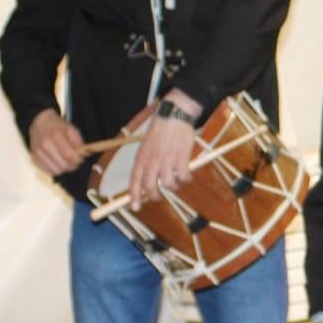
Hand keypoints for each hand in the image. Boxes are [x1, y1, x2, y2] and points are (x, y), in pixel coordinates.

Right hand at [26, 109, 85, 175]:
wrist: (39, 123)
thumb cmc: (57, 127)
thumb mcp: (71, 129)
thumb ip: (78, 142)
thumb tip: (81, 156)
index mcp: (55, 136)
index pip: (69, 156)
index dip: (78, 160)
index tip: (80, 158)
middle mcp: (45, 145)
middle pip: (63, 166)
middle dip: (72, 165)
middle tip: (74, 160)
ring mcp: (38, 153)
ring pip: (57, 171)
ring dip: (64, 168)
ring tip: (65, 160)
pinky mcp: (34, 159)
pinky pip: (49, 171)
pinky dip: (55, 169)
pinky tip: (57, 161)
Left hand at [127, 90, 201, 207]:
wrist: (174, 114)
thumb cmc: (160, 130)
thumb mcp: (146, 145)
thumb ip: (145, 162)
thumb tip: (147, 181)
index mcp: (141, 157)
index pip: (134, 181)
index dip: (134, 196)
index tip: (135, 207)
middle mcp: (152, 160)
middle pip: (150, 187)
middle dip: (155, 196)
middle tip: (159, 197)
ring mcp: (166, 160)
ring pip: (168, 184)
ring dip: (173, 187)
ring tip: (177, 182)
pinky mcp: (181, 158)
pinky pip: (183, 177)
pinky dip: (186, 179)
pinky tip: (188, 175)